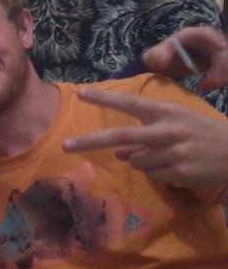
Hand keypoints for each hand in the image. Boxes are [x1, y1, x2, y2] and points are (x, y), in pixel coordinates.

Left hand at [62, 87, 227, 188]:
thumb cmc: (203, 135)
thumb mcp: (177, 125)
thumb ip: (146, 135)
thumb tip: (119, 152)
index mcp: (166, 112)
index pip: (130, 102)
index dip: (104, 98)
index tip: (79, 92)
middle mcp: (166, 130)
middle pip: (120, 136)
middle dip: (90, 141)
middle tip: (65, 145)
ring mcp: (172, 152)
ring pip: (136, 162)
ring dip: (144, 162)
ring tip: (169, 156)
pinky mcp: (177, 172)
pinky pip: (151, 176)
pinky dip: (159, 174)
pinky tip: (178, 168)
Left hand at [143, 27, 227, 91]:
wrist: (163, 64)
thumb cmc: (159, 56)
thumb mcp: (155, 55)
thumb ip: (158, 56)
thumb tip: (164, 62)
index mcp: (191, 35)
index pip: (206, 34)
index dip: (215, 40)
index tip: (221, 48)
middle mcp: (206, 40)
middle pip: (223, 50)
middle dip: (219, 68)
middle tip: (205, 85)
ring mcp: (214, 50)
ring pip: (226, 62)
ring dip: (220, 76)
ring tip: (202, 87)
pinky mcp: (217, 60)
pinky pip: (224, 69)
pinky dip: (219, 79)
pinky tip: (204, 86)